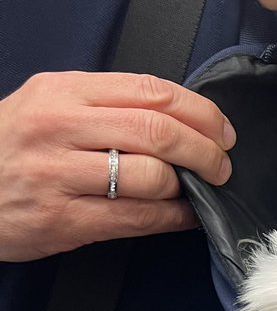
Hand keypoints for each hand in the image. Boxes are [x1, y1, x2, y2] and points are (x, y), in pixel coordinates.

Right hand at [0, 72, 235, 261]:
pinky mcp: (62, 220)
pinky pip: (135, 218)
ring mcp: (59, 175)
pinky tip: (184, 216)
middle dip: (205, 151)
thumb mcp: (46, 104)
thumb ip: (105, 104)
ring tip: (198, 190)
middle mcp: (60, 127)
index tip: (221, 130)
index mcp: (63, 91)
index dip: (201, 112)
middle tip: (221, 164)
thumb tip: (178, 118)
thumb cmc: (8, 147)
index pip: (152, 91)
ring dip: (189, 187)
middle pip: (159, 131)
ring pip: (151, 177)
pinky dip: (172, 218)